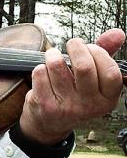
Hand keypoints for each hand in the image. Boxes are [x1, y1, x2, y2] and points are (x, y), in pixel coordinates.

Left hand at [19, 29, 124, 145]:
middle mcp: (90, 105)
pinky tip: (44, 72)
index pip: (111, 71)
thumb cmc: (75, 94)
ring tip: (53, 55)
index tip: (90, 48)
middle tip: (72, 44)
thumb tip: (118, 33)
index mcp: (108, 99)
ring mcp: (67, 107)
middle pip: (84, 66)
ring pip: (57, 66)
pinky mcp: (45, 105)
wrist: (49, 124)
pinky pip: (40, 74)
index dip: (99, 53)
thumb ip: (106, 55)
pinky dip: (40, 67)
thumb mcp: (95, 80)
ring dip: (53, 54)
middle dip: (75, 46)